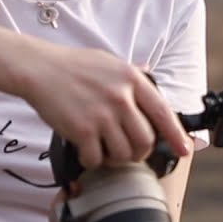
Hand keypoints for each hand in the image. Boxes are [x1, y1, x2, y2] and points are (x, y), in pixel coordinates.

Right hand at [21, 45, 191, 169]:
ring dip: (116, 158)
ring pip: (123, 153)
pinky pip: (97, 158)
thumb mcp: (108, 61)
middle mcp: (121, 97)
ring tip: (106, 150)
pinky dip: (93, 160)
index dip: (176, 135)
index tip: (184, 150)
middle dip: (139, 153)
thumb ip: (131, 71)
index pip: (163, 112)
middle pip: (145, 140)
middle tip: (129, 152)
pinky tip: (87, 151)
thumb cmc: (72, 65)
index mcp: (131, 79)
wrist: (38, 69)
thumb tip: (148, 71)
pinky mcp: (82, 130)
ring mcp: (102, 115)